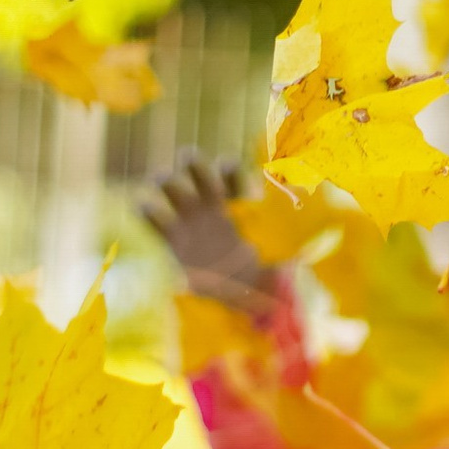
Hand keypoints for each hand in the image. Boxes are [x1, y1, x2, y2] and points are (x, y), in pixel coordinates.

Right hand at [139, 156, 276, 308]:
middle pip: (199, 175)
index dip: (228, 171)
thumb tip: (305, 248)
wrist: (235, 292)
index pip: (232, 178)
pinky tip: (143, 205)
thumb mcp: (279, 256)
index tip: (226, 166)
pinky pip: (155, 220)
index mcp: (238, 203)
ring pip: (174, 190)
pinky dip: (147, 211)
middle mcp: (212, 205)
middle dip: (194, 164)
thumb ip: (288, 247)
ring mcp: (190, 219)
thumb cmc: (260, 268)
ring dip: (166, 181)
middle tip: (187, 156)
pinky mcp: (172, 238)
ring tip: (161, 179)